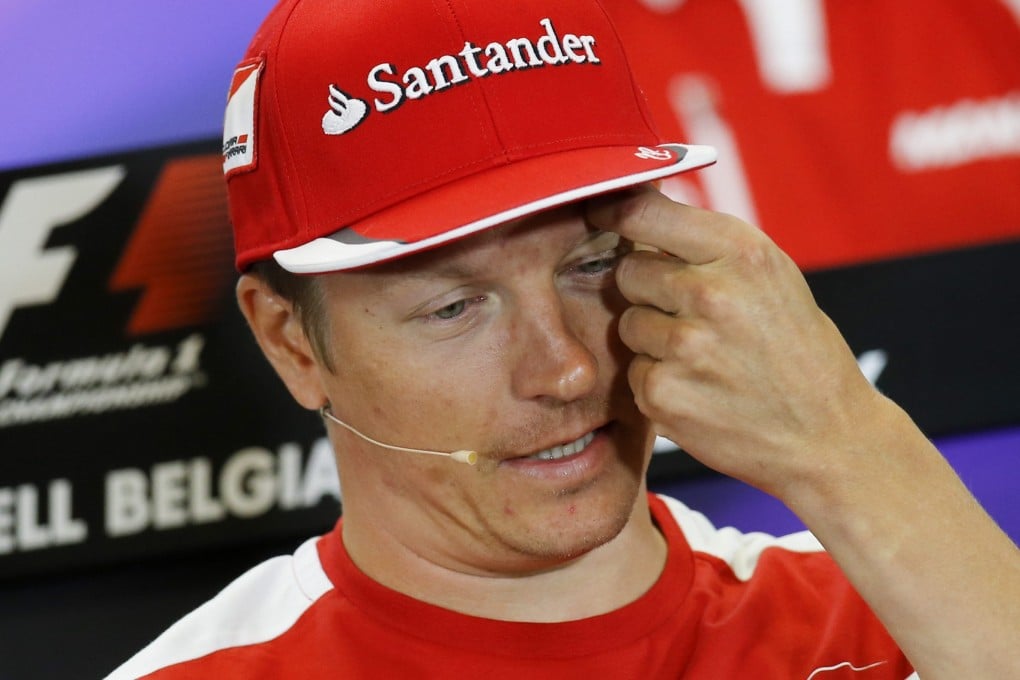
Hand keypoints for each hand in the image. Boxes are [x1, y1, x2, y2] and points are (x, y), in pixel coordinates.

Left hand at [587, 187, 880, 498]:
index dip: (614, 213)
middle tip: (689, 315)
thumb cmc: (796, 350)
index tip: (601, 214)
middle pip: (628, 271)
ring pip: (629, 324)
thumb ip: (707, 246)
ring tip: (704, 358)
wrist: (827, 437)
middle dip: (647, 290)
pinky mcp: (663, 393)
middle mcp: (710, 293)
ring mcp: (685, 346)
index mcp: (741, 252)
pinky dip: (658, 383)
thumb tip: (633, 207)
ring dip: (653, 340)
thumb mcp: (771, 277)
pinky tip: (701, 391)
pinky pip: (634, 372)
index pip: (643, 212)